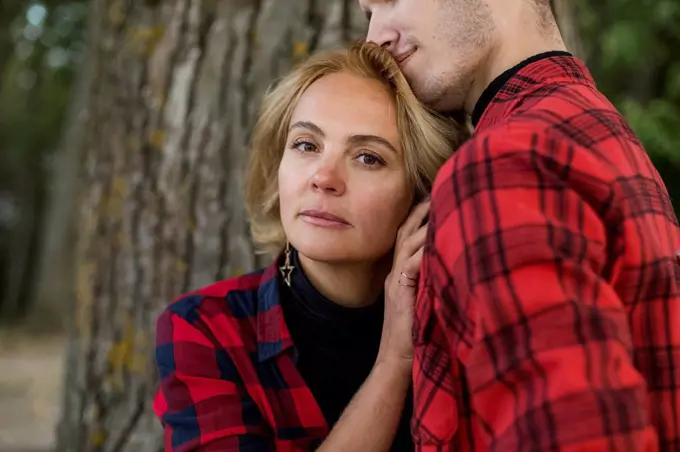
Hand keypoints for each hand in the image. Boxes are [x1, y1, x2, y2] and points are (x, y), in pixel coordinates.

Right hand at [377, 200, 429, 366]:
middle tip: (437, 188)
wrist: (397, 359)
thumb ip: (431, 280)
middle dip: (420, 209)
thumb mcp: (424, 300)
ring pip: (407, 243)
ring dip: (424, 224)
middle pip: (403, 231)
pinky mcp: (401, 292)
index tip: (435, 196)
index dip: (418, 216)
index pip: (406, 236)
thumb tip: (452, 263)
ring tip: (440, 205)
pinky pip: (410, 264)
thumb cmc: (414, 334)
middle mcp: (395, 272)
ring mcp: (396, 281)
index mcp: (400, 273)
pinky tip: (436, 237)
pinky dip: (423, 250)